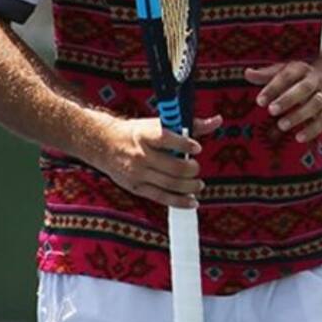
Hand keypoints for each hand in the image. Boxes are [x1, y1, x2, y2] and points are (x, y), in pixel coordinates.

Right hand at [89, 112, 222, 208]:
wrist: (103, 144)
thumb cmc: (137, 132)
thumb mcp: (159, 122)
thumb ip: (190, 124)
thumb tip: (217, 120)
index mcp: (146, 134)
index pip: (167, 139)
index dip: (185, 144)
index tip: (197, 147)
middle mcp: (141, 154)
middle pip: (173, 166)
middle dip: (191, 169)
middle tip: (196, 167)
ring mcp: (138, 173)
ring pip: (170, 184)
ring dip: (190, 186)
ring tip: (199, 184)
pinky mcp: (136, 187)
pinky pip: (161, 198)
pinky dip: (179, 201)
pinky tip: (192, 201)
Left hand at [245, 60, 321, 143]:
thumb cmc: (302, 77)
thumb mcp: (285, 70)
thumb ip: (267, 74)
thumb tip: (247, 73)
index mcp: (300, 69)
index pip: (287, 76)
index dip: (273, 87)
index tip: (260, 101)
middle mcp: (314, 81)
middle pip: (304, 88)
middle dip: (288, 99)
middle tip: (272, 111)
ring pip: (315, 104)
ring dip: (299, 115)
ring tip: (282, 126)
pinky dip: (312, 130)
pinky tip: (299, 137)